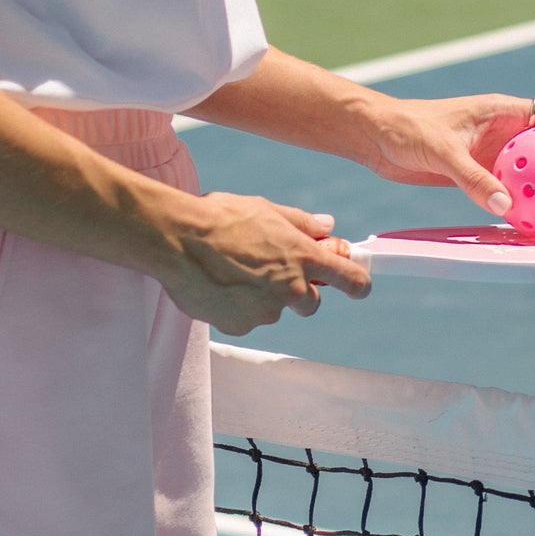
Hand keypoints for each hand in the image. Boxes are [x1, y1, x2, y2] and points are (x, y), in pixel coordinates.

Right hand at [162, 193, 370, 334]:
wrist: (177, 240)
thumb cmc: (222, 217)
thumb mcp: (268, 210)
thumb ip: (303, 223)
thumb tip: (328, 227)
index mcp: (304, 258)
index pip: (351, 280)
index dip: (357, 283)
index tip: (358, 285)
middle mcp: (291, 289)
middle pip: (312, 303)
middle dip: (299, 290)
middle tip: (274, 270)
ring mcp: (265, 312)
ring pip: (275, 309)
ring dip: (264, 296)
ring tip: (235, 270)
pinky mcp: (240, 326)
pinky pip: (248, 318)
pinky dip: (239, 307)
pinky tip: (220, 284)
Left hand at [349, 94, 534, 217]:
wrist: (377, 136)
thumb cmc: (407, 128)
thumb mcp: (442, 150)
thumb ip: (473, 177)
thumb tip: (505, 206)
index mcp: (502, 111)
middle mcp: (502, 130)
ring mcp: (491, 153)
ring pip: (533, 171)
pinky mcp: (477, 172)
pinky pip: (509, 189)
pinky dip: (524, 204)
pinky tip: (533, 223)